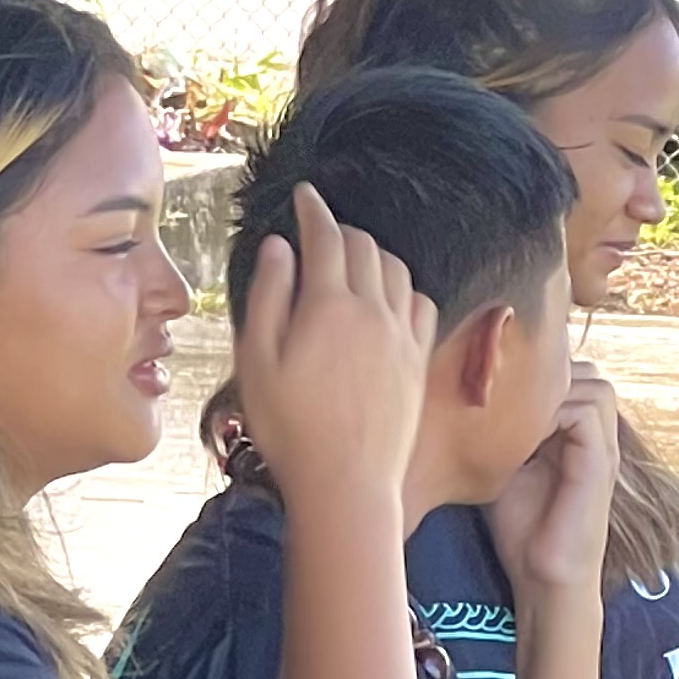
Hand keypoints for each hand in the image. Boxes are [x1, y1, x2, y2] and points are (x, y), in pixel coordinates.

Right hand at [233, 182, 436, 510]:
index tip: (306, 196)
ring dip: (373, 254)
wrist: (345, 482)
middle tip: (321, 233)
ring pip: (396, 269)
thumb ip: (268, 296)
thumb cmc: (289, 427)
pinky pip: (420, 303)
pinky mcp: (419, 360)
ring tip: (352, 260)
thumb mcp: (257, 360)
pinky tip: (389, 297)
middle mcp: (373, 310)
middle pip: (364, 247)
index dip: (314, 210)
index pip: (325, 236)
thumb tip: (280, 247)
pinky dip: (403, 287)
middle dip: (341, 230)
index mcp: (328, 305)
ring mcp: (402, 335)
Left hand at [488, 363, 621, 600]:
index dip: (536, 371)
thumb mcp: (501, 466)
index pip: (569, 375)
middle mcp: (593, 435)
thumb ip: (499, 431)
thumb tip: (463, 396)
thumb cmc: (522, 531)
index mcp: (574, 434)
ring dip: (553, 389)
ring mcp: (602, 447)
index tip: (496, 383)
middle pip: (585, 371)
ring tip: (515, 410)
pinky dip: (555, 409)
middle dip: (547, 374)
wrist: (543, 579)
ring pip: (592, 383)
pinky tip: (521, 429)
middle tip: (505, 392)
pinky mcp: (600, 462)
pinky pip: (587, 410)